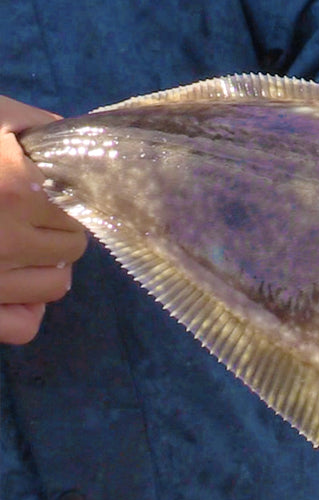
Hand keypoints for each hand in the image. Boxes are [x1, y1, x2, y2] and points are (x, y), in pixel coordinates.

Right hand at [0, 97, 86, 344]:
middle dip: (55, 229)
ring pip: (56, 285)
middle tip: (24, 215)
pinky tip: (6, 286)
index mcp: (19, 185)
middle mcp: (8, 237)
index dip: (65, 195)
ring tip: (12, 246)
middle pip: (73, 244)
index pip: (82, 203)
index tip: (45, 189)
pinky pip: (22, 326)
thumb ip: (30, 125)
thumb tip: (70, 138)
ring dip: (43, 266)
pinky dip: (22, 310)